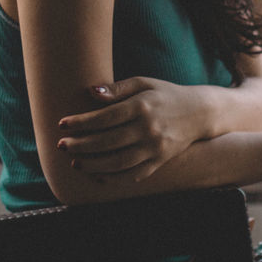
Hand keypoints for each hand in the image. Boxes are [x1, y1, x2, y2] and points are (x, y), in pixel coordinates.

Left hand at [56, 77, 204, 181]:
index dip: (81, 122)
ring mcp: (156, 147)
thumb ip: (117, 88)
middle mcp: (149, 128)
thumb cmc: (164, 94)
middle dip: (81, 145)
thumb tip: (90, 92)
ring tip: (75, 163)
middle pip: (108, 141)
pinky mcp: (160, 161)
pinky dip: (114, 178)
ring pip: (119, 162)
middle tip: (62, 145)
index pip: (106, 117)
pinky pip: (134, 174)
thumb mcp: (143, 83)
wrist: (199, 113)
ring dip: (94, 165)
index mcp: (142, 106)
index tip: (62, 124)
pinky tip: (97, 175)